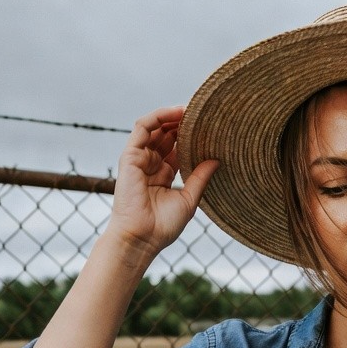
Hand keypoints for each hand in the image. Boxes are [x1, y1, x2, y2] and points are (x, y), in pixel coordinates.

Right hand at [104, 105, 218, 260]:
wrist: (142, 238)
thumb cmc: (163, 226)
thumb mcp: (189, 199)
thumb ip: (200, 178)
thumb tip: (216, 160)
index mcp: (163, 175)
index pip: (177, 149)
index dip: (190, 137)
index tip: (208, 129)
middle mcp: (150, 165)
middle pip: (166, 136)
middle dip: (182, 124)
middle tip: (203, 115)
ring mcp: (139, 159)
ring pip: (155, 128)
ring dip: (172, 116)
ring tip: (191, 109)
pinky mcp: (130, 155)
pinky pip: (143, 127)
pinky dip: (158, 116)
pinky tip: (175, 113)